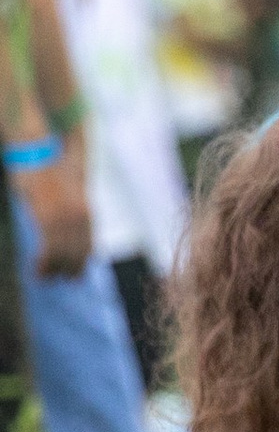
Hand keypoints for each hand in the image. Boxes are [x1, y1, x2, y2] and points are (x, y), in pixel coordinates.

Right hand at [16, 150, 89, 277]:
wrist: (39, 151)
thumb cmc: (50, 167)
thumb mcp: (69, 188)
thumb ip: (72, 206)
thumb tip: (69, 220)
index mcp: (86, 210)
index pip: (89, 243)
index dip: (83, 260)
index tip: (76, 274)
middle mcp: (79, 217)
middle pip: (78, 252)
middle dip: (71, 269)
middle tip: (61, 280)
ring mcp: (64, 218)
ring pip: (63, 253)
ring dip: (53, 269)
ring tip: (44, 279)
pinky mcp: (47, 218)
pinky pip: (48, 248)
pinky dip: (43, 263)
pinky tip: (36, 271)